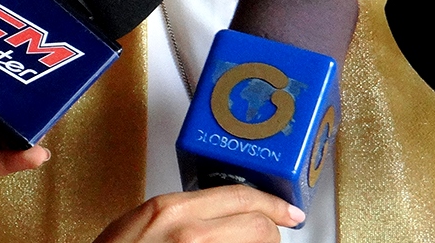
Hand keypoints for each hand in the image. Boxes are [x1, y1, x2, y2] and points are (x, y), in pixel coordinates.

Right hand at [93, 186, 304, 242]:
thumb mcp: (146, 218)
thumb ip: (183, 209)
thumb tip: (219, 210)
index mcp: (174, 210)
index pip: (243, 197)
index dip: (274, 205)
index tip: (289, 212)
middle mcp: (190, 235)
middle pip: (260, 227)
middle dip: (269, 233)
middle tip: (267, 236)